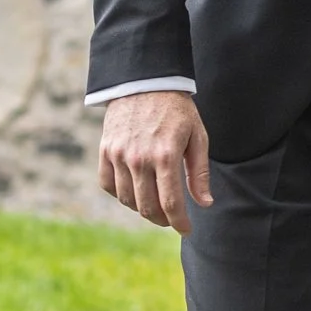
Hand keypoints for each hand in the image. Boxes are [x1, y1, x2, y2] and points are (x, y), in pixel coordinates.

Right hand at [98, 90, 212, 234]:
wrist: (146, 81)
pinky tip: (134, 191)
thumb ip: (199, 172)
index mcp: (166, 155)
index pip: (171, 203)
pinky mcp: (105, 150)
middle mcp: (139, 159)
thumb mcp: (198, 136)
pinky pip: (108, 184)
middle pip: (147, 207)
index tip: (186, 230)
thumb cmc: (177, 109)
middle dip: (162, 219)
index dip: (179, 222)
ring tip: (155, 204)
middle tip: (171, 218)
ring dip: (142, 208)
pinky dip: (120, 194)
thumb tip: (205, 204)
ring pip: (127, 200)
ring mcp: (119, 155)